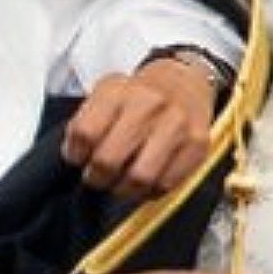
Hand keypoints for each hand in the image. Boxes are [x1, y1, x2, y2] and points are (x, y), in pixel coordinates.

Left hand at [59, 55, 221, 196]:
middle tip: (98, 176)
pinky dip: (150, 191)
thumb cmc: (140, 95)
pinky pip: (166, 184)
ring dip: (123, 189)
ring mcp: (176, 126)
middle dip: (97, 177)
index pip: (85, 133)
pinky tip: (145, 181)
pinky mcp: (198, 145)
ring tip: (121, 183)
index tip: (78, 158)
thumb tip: (75, 157)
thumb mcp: (106, 93)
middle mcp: (149, 105)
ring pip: (139, 178)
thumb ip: (86, 121)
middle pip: (109, 160)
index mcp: (119, 92)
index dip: (75, 154)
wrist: (185, 83)